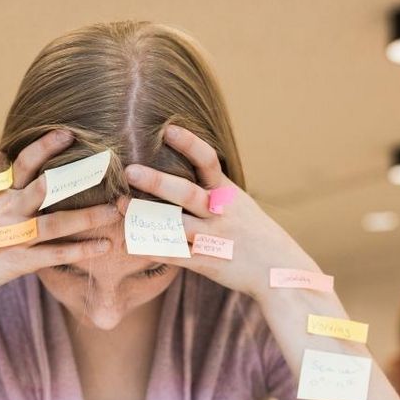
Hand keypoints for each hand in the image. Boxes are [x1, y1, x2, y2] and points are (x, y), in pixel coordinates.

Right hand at [0, 130, 119, 300]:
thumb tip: (4, 151)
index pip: (24, 163)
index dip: (45, 147)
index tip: (68, 133)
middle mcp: (9, 211)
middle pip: (46, 189)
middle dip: (76, 177)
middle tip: (104, 164)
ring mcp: (15, 237)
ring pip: (56, 224)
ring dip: (88, 217)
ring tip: (114, 210)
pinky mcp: (20, 262)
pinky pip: (55, 256)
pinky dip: (80, 251)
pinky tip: (103, 246)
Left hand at [123, 126, 321, 299]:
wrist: (278, 270)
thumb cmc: (253, 233)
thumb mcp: (239, 203)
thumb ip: (214, 188)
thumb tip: (187, 163)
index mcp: (226, 193)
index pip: (208, 161)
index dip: (189, 144)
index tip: (168, 129)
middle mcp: (220, 212)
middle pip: (186, 193)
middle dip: (157, 182)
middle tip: (130, 170)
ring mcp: (213, 238)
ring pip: (176, 226)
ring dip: (146, 217)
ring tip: (120, 206)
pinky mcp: (206, 262)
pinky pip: (174, 255)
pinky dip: (151, 249)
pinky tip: (129, 243)